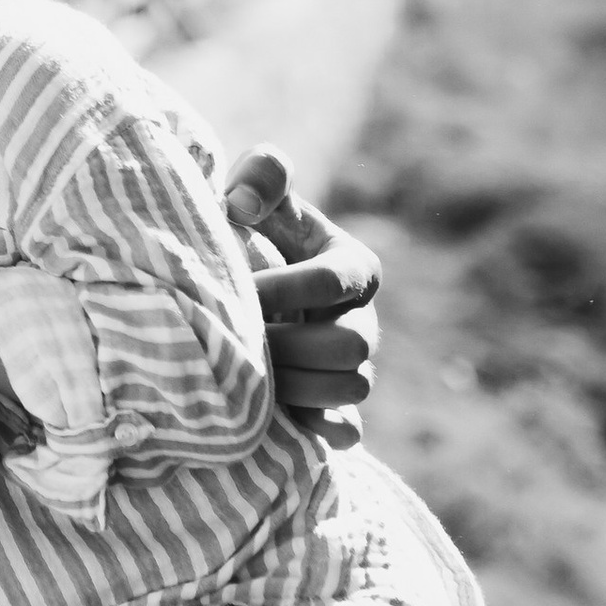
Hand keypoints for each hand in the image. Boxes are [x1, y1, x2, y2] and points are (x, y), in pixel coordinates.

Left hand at [224, 147, 380, 446]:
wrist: (243, 287)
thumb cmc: (252, 234)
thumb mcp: (256, 194)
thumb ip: (260, 176)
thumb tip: (242, 202)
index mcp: (354, 266)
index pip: (333, 282)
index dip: (284, 289)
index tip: (241, 289)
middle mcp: (364, 318)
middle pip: (351, 344)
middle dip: (292, 344)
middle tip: (241, 340)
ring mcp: (355, 365)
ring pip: (351, 387)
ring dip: (298, 386)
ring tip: (249, 373)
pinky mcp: (336, 405)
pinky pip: (348, 430)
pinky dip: (319, 428)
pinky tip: (280, 416)